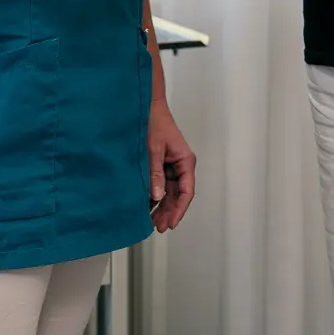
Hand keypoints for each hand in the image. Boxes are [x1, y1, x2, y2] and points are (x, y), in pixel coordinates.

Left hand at [147, 100, 195, 231]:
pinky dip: (155, 196)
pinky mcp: (162, 164)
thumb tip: (156, 196)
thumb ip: (155, 174)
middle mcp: (181, 165)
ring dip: (162, 206)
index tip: (170, 223)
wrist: (147, 107)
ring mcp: (172, 165)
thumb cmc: (155, 123)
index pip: (186, 192)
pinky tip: (147, 207)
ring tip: (152, 222)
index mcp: (185, 161)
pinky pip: (161, 184)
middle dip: (169, 212)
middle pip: (178, 195)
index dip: (179, 210)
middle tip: (159, 227)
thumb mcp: (154, 150)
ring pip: (169, 192)